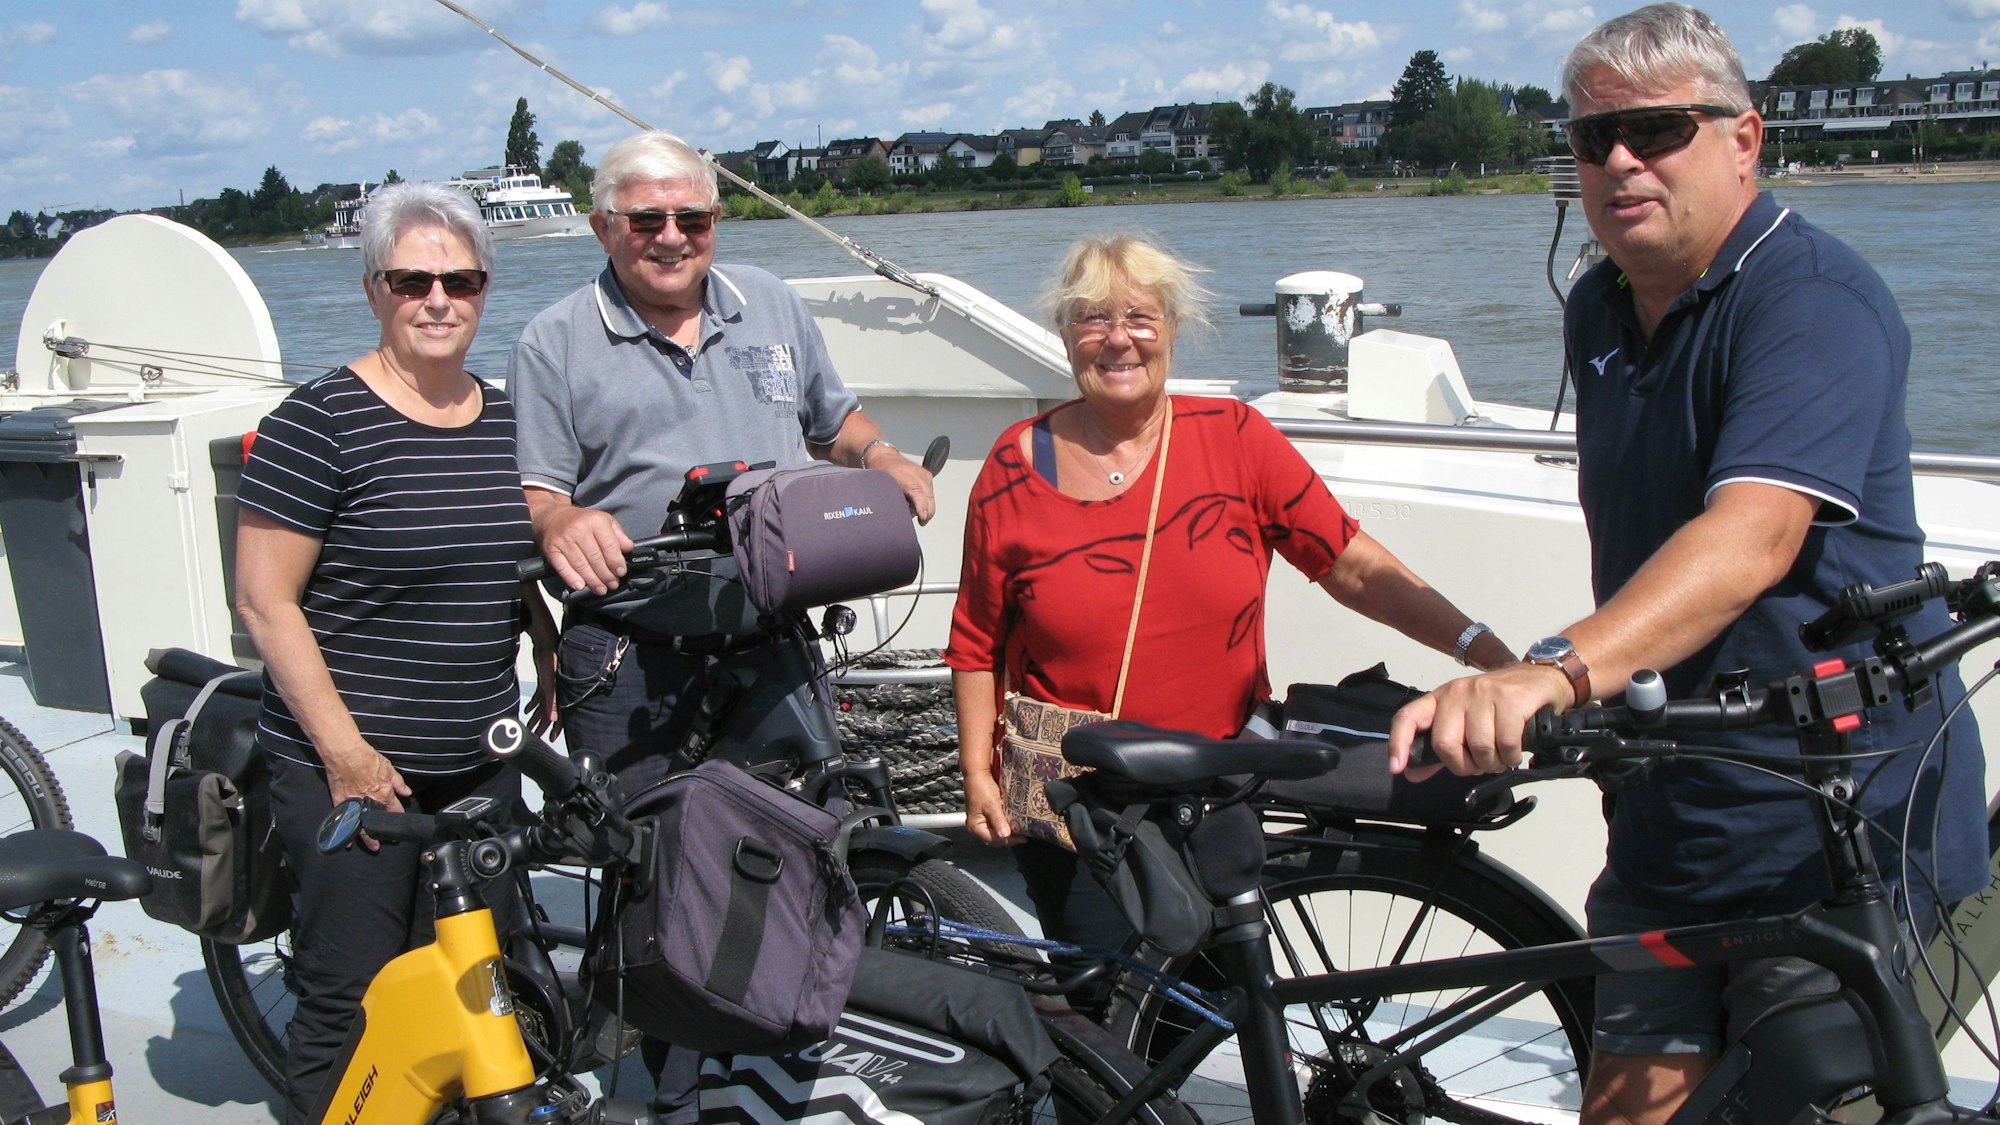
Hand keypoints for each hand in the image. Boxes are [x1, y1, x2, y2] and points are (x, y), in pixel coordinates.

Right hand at [322, 741, 411, 852]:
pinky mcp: (340, 803)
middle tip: (387, 842)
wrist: (344, 753)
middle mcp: (371, 802)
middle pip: (379, 822)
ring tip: (373, 847)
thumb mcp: (387, 767)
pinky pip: (344, 821)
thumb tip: (407, 793)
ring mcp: (355, 804)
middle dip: (383, 833)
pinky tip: (347, 842)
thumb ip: (398, 782)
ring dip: (368, 838)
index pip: (394, 810)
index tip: (400, 825)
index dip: (398, 817)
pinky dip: (346, 832)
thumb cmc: (366, 757)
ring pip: (363, 825)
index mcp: (384, 793)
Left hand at [526, 643, 561, 738]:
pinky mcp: (544, 682)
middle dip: (542, 725)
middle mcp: (555, 692)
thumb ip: (551, 701)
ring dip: (536, 717)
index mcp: (558, 695)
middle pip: (549, 713)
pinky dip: (533, 705)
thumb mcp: (549, 682)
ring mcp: (549, 687)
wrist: (546, 643)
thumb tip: (553, 718)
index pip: (559, 715)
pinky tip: (527, 710)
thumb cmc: (549, 661)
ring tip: (529, 726)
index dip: (557, 728)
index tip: (552, 738)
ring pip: (543, 706)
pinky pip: (539, 697)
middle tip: (536, 736)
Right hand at [538, 506, 633, 594]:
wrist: (552, 517)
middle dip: (606, 575)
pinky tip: (581, 586)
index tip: (621, 572)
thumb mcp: (604, 520)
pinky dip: (572, 578)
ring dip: (593, 581)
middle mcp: (578, 529)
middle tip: (612, 584)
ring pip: (581, 565)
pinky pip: (563, 567)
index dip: (616, 561)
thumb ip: (618, 535)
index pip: (609, 545)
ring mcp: (564, 540)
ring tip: (601, 589)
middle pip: (595, 558)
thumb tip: (629, 548)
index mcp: (595, 520)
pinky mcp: (552, 550)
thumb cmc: (582, 521)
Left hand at [876, 453, 936, 525]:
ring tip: (914, 509)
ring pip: (931, 497)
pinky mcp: (927, 475)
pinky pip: (930, 491)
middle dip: (925, 512)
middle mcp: (918, 475)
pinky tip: (917, 501)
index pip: (920, 495)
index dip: (922, 509)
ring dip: (926, 506)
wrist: (884, 456)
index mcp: (906, 477)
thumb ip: (893, 501)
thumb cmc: (881, 470)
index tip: (922, 518)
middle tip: (920, 520)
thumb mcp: (882, 488)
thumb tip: (900, 516)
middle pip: (929, 499)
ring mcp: (924, 474)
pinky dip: (926, 499)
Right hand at [962, 773, 1015, 844]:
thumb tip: (1005, 835)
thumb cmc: (981, 787)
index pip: (994, 840)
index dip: (1009, 840)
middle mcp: (978, 825)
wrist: (978, 773)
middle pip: (996, 837)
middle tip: (1023, 834)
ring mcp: (983, 820)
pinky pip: (999, 822)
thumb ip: (998, 820)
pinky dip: (1007, 823)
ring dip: (1009, 830)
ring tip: (1021, 829)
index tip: (1022, 838)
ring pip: (998, 830)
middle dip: (1009, 836)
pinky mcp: (989, 813)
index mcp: (975, 827)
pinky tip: (1015, 821)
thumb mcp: (991, 805)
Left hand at [1388, 663, 1572, 776]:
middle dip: (1464, 765)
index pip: (1407, 717)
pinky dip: (1512, 757)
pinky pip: (1506, 744)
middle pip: (1445, 743)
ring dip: (1493, 763)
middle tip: (1480, 765)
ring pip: (1479, 747)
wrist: (1540, 680)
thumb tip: (1411, 772)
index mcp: (1440, 699)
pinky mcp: (1509, 699)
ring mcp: (1483, 693)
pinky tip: (1515, 752)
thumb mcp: (1467, 721)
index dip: (1398, 743)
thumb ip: (1441, 748)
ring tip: (1501, 756)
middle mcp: (1457, 692)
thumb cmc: (1501, 705)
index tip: (1397, 767)